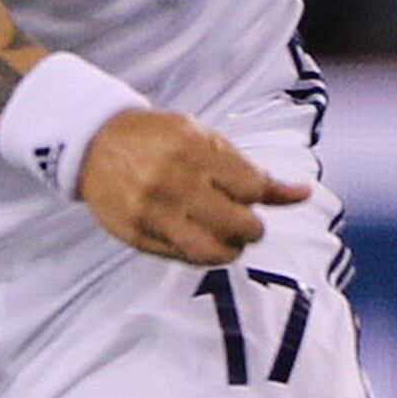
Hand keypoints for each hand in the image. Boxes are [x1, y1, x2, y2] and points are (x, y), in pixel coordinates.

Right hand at [76, 108, 301, 264]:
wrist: (94, 142)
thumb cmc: (158, 139)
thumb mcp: (205, 140)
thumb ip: (251, 171)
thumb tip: (302, 194)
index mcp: (193, 149)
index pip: (252, 189)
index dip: (261, 197)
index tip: (250, 195)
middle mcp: (172, 181)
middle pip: (239, 225)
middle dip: (251, 228)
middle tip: (243, 222)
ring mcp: (152, 211)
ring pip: (212, 251)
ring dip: (230, 249)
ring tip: (226, 239)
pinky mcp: (136, 235)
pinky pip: (182, 258)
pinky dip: (200, 254)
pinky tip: (198, 238)